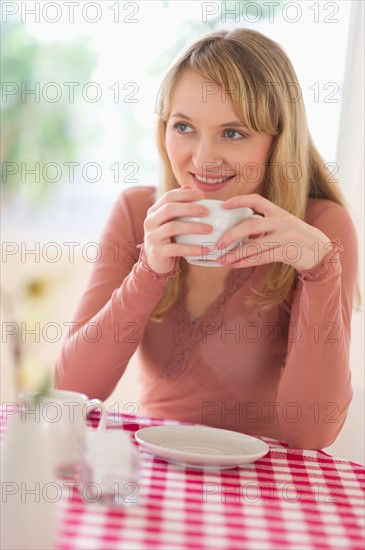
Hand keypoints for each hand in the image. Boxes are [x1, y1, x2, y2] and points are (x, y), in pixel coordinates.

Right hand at [142, 186, 212, 274]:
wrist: (155, 261)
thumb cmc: (167, 238)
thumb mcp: (170, 220)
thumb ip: (177, 205)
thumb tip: (189, 187)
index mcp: (154, 211)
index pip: (168, 197)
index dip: (185, 194)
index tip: (202, 196)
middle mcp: (150, 222)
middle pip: (169, 209)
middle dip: (190, 208)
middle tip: (207, 212)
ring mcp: (152, 237)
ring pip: (172, 227)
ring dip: (193, 227)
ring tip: (209, 229)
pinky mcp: (158, 252)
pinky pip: (176, 248)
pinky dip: (192, 248)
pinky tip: (205, 250)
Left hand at [217, 194, 334, 270]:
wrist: (321, 250)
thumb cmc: (296, 237)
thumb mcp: (282, 225)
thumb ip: (263, 225)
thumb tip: (236, 233)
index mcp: (278, 212)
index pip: (256, 200)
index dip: (239, 201)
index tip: (223, 205)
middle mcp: (281, 221)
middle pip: (251, 226)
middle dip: (231, 235)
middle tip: (218, 243)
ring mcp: (285, 237)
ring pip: (255, 246)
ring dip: (236, 254)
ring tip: (222, 259)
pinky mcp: (288, 252)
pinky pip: (262, 257)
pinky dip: (247, 262)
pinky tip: (236, 264)